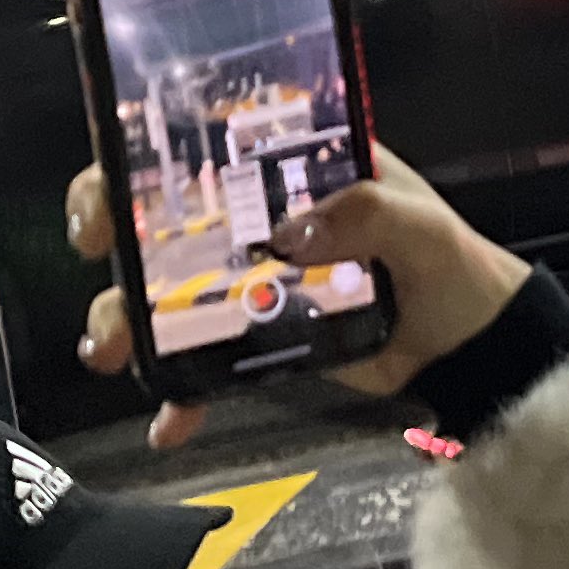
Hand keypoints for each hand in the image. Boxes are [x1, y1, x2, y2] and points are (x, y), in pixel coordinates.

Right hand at [71, 148, 528, 451]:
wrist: (471, 349)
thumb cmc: (452, 267)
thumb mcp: (419, 227)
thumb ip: (365, 214)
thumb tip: (294, 233)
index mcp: (290, 172)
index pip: (202, 147)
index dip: (143, 154)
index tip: (113, 176)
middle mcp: (257, 221)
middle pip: (159, 216)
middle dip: (111, 228)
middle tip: (96, 247)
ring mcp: (250, 284)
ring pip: (163, 295)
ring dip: (125, 320)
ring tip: (113, 349)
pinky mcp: (257, 344)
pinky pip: (202, 369)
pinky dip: (178, 395)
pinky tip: (167, 421)